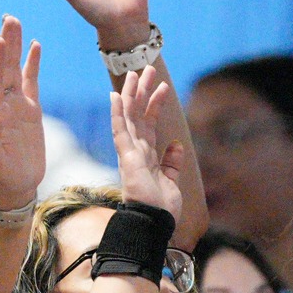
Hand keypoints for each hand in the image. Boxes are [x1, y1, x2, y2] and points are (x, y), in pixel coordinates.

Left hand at [0, 16, 45, 212]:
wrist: (13, 184)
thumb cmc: (0, 174)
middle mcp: (2, 104)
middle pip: (3, 69)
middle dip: (6, 44)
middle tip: (8, 18)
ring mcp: (16, 105)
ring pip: (15, 70)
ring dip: (16, 47)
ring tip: (15, 22)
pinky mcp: (30, 110)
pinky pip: (30, 82)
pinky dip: (32, 64)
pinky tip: (35, 45)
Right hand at [109, 65, 183, 222]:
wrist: (155, 223)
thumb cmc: (161, 208)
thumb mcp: (172, 181)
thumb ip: (172, 163)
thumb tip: (178, 146)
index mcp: (146, 156)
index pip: (150, 124)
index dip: (155, 104)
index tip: (162, 87)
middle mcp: (136, 151)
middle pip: (139, 114)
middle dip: (144, 91)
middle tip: (148, 69)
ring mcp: (130, 152)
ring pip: (129, 116)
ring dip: (133, 93)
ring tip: (137, 72)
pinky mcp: (126, 156)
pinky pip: (120, 130)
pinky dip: (117, 112)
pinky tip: (115, 95)